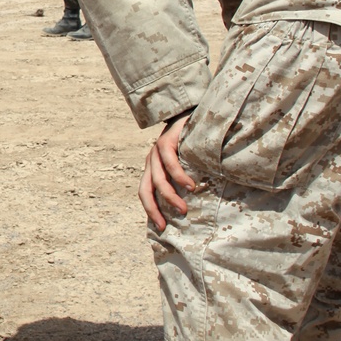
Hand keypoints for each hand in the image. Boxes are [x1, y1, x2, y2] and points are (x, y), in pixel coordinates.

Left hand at [138, 113, 195, 232]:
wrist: (194, 111)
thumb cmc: (194, 141)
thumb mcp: (187, 164)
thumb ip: (184, 180)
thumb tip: (194, 206)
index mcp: (153, 167)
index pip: (146, 193)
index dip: (151, 211)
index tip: (162, 229)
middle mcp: (151, 160)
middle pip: (145, 189)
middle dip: (153, 209)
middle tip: (165, 225)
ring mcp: (157, 149)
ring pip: (158, 178)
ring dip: (169, 196)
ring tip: (183, 209)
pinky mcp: (167, 139)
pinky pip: (169, 161)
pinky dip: (179, 176)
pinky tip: (190, 186)